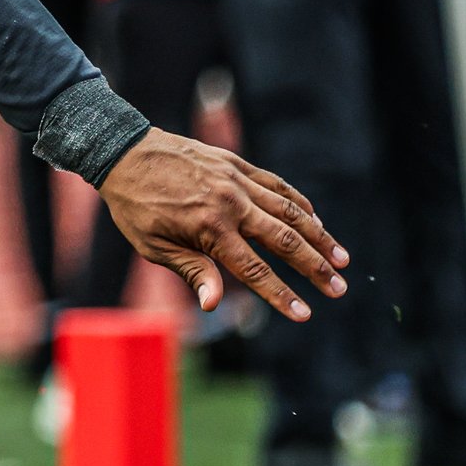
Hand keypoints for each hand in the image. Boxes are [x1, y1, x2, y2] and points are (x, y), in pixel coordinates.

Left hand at [97, 128, 347, 320]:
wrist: (122, 151)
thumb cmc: (134, 205)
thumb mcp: (154, 245)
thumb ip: (191, 272)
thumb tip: (215, 305)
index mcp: (209, 229)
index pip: (255, 270)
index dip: (282, 295)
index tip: (306, 314)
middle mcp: (229, 204)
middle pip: (284, 241)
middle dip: (315, 268)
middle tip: (340, 289)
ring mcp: (235, 181)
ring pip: (289, 211)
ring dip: (319, 236)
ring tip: (342, 259)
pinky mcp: (234, 163)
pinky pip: (275, 184)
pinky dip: (298, 202)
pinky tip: (314, 219)